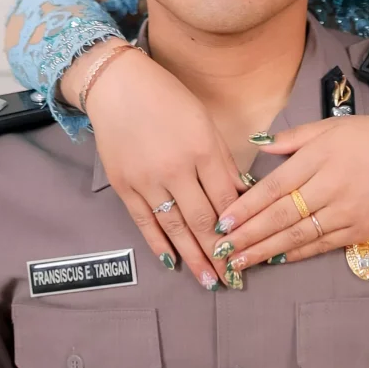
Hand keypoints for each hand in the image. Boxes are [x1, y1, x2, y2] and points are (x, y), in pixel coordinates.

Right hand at [73, 45, 243, 288]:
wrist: (117, 87)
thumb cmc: (168, 99)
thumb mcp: (205, 122)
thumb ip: (224, 161)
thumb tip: (243, 194)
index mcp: (202, 149)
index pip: (226, 198)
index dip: (240, 227)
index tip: (251, 247)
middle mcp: (175, 168)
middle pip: (202, 219)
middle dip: (220, 252)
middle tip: (233, 278)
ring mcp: (147, 180)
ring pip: (174, 227)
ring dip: (194, 257)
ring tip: (208, 281)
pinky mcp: (124, 186)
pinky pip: (145, 222)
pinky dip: (159, 244)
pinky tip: (173, 262)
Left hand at [222, 115, 368, 271]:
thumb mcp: (334, 126)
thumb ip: (295, 137)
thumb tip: (260, 145)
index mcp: (319, 157)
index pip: (274, 187)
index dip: (246, 207)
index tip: (222, 221)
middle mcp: (329, 187)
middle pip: (280, 216)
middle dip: (247, 235)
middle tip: (221, 250)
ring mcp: (344, 212)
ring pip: (297, 236)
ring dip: (265, 251)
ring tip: (240, 262)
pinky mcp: (359, 230)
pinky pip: (321, 245)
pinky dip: (296, 254)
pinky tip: (276, 260)